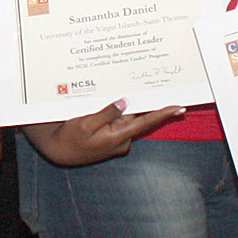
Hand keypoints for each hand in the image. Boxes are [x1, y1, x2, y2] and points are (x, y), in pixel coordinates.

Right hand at [21, 101, 184, 167]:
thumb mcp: (84, 123)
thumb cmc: (69, 138)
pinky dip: (116, 114)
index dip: (163, 114)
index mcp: (118, 137)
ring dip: (124, 108)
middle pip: (137, 117)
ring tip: (120, 93)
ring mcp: (116, 141)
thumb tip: (125, 102)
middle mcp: (121, 141)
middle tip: (148, 84)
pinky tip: (108, 105)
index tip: (179, 107)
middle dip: (140, 103)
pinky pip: (118, 123)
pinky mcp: (110, 140)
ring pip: (126, 119)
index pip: (145, 123)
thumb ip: (107, 113)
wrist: (58, 153)